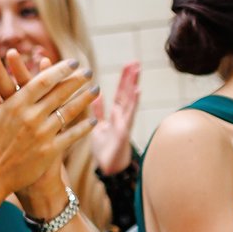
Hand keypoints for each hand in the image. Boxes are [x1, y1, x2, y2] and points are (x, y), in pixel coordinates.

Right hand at [0, 54, 93, 205]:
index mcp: (14, 105)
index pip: (43, 82)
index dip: (60, 70)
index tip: (72, 63)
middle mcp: (31, 117)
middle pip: (60, 94)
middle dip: (77, 81)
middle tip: (89, 72)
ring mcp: (43, 134)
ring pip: (69, 112)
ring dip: (85, 100)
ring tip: (96, 90)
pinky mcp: (50, 151)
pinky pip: (72, 136)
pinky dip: (84, 127)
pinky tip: (92, 120)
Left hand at [90, 60, 140, 175]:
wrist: (108, 171)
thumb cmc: (105, 149)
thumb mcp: (98, 127)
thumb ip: (98, 111)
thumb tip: (96, 95)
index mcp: (114, 116)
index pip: (120, 94)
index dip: (124, 79)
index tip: (129, 63)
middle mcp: (120, 119)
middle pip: (125, 94)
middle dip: (130, 78)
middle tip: (135, 61)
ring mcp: (123, 125)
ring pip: (128, 102)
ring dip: (132, 86)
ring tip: (136, 71)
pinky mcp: (122, 134)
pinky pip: (127, 117)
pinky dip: (132, 104)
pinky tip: (136, 92)